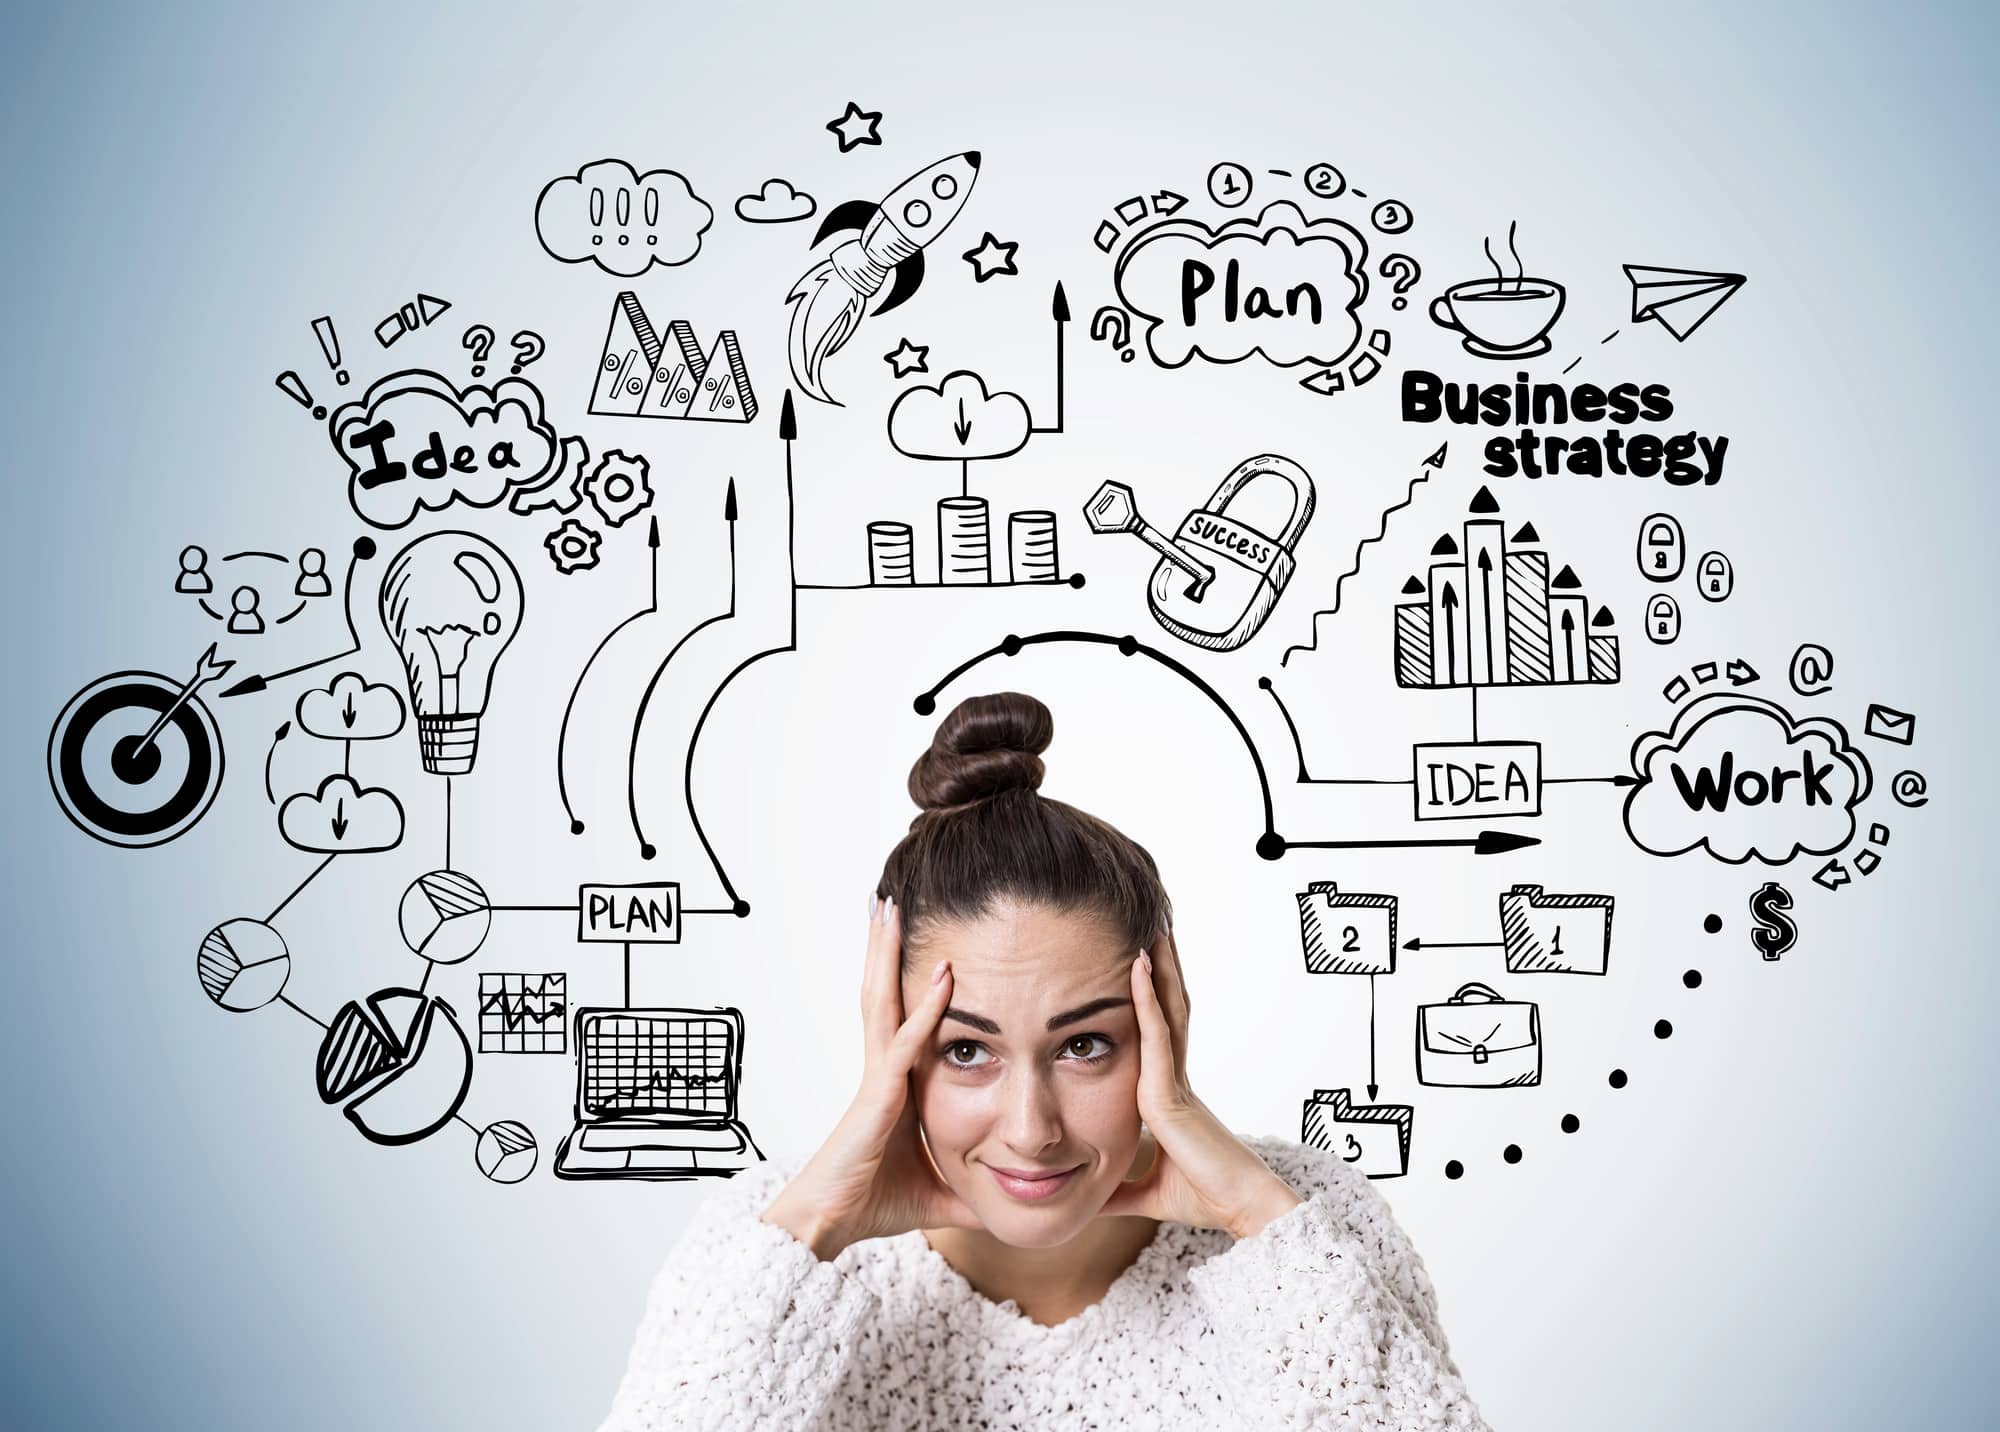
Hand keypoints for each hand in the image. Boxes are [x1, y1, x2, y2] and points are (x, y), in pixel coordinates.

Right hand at [761, 895, 982, 1259]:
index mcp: (893, 1083)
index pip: (901, 1015)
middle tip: (891, 900)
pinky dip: (926, 1007)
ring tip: (890, 908)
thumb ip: (974, 1187)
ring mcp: (876, 1078)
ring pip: (883, 1000)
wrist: (827, 1227)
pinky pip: (905, 1042)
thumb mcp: (940, 1189)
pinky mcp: (878, 1096)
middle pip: (884, 992)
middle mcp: (881, 1069)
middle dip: (886, 947)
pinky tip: (941, 976)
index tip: (918, 938)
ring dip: (889, 953)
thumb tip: (1014, 1198)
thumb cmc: (872, 1205)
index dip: (907, 976)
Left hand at [1098, 929, 1303, 1239]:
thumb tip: (1089, 1202)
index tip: (1138, 961)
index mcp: (1167, 1094)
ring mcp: (1174, 1080)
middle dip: (1158, 967)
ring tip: (1148, 925)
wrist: (1243, 1211)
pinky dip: (1145, 998)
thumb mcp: (1146, 1192)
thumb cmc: (1206, 1198)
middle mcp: (1173, 1078)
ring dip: (1157, 966)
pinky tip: (1136, 965)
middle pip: (1166, 1008)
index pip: (1157, 1032)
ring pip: (1167, 1009)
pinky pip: (1157, 1035)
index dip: (1150, 996)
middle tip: (1147, 925)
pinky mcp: (1171, 1093)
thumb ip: (1119, 1192)